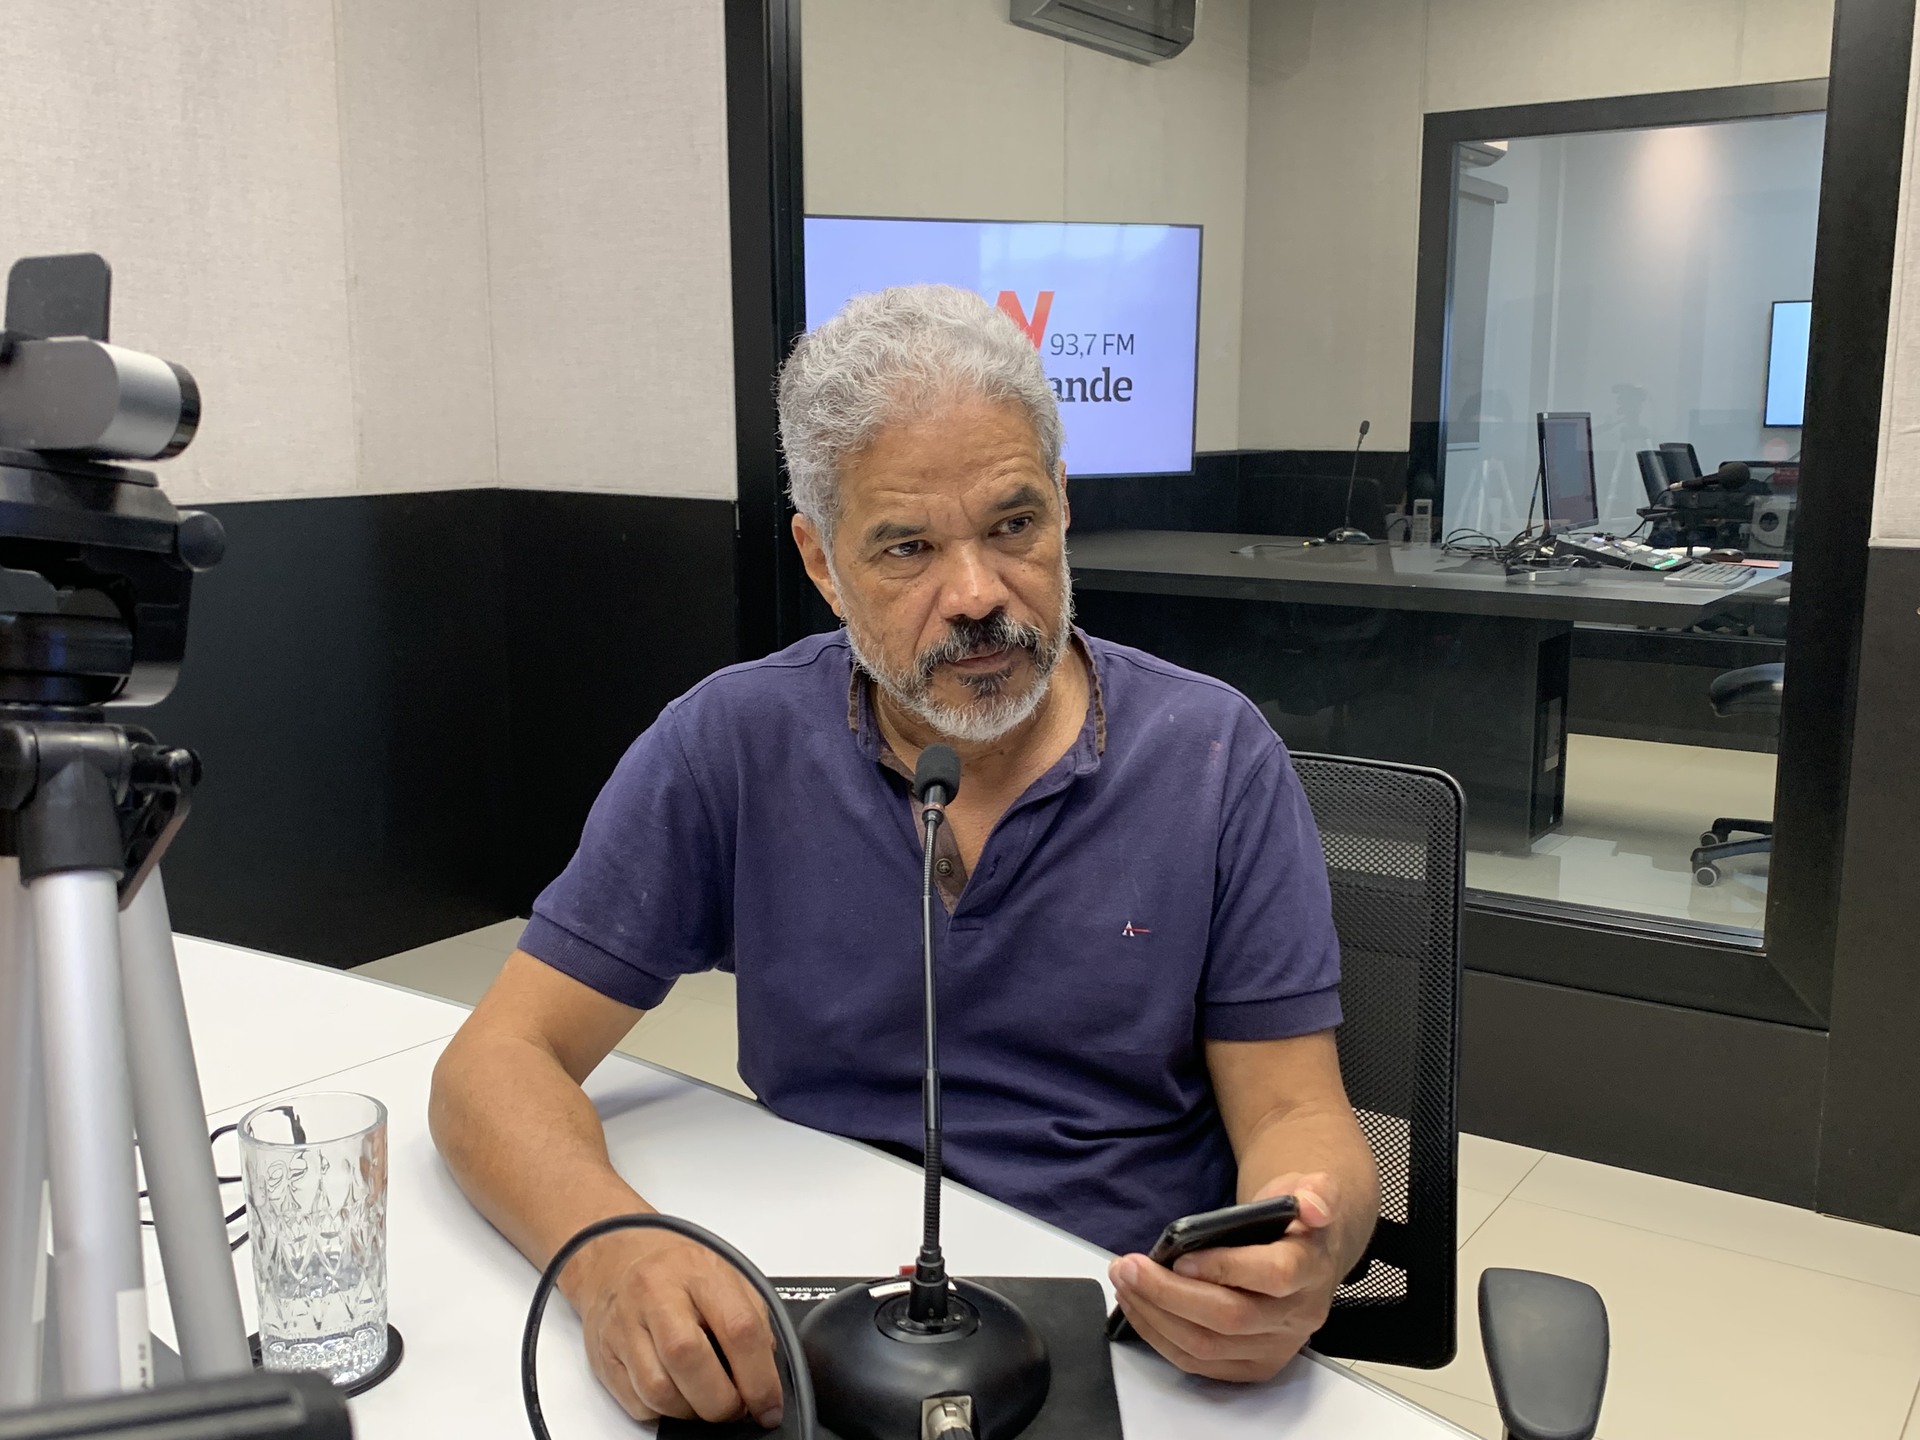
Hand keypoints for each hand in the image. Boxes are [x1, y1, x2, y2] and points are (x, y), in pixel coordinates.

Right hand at [565, 1228, 784, 1427]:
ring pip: (660, 1391)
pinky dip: (664, 1411)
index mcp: (698, 1271)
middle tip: (736, 1408)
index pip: (738, 1328)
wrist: (618, 1258)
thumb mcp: (726, 1274)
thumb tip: (765, 1377)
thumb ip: (751, 1319)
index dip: (760, 1378)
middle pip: (691, 1361)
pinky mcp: (605, 1357)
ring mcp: (625, 1326)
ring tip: (706, 1400)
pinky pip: (638, 1404)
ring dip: (692, 1411)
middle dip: (722, 1402)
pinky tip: (677, 1393)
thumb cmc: (678, 1271)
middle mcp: (657, 1294)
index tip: (769, 1405)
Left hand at [1107, 1174, 1343, 1382]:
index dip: (1225, 1268)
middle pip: (1230, 1318)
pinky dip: (1161, 1338)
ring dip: (1155, 1317)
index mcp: (1312, 1268)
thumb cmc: (1296, 1220)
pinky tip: (1139, 1308)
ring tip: (1124, 1283)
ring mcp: (1275, 1346)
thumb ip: (1317, 1192)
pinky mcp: (1252, 1366)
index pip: (1274, 1275)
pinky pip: (1200, 1363)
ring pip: (1208, 1346)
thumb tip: (1312, 1206)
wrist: (1307, 1253)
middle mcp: (1297, 1315)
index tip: (1180, 1257)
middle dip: (1169, 1294)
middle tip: (1129, 1267)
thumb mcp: (1314, 1189)